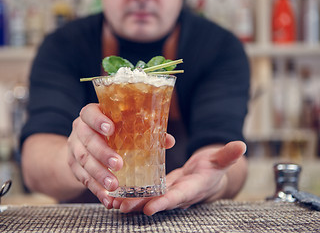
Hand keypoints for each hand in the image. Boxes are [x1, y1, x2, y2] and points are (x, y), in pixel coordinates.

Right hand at [67, 103, 174, 207]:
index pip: (90, 113)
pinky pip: (83, 179)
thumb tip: (168, 141)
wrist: (82, 144)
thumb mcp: (122, 127)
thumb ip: (144, 131)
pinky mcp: (74, 167)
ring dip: (100, 175)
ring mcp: (74, 149)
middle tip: (118, 164)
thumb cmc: (110, 132)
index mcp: (90, 115)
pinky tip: (107, 199)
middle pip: (88, 140)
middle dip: (103, 153)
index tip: (110, 129)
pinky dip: (96, 190)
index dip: (98, 120)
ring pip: (85, 162)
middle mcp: (79, 131)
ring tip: (114, 186)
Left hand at [112, 141, 246, 214]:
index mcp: (192, 188)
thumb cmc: (212, 168)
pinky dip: (129, 195)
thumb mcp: (219, 161)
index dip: (164, 203)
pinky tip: (114, 196)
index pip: (178, 196)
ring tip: (112, 203)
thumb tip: (241, 145)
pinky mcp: (158, 189)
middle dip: (140, 205)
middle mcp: (177, 194)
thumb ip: (227, 156)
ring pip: (147, 199)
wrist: (205, 178)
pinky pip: (143, 193)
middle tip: (122, 207)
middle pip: (157, 201)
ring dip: (130, 202)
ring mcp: (167, 193)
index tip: (149, 208)